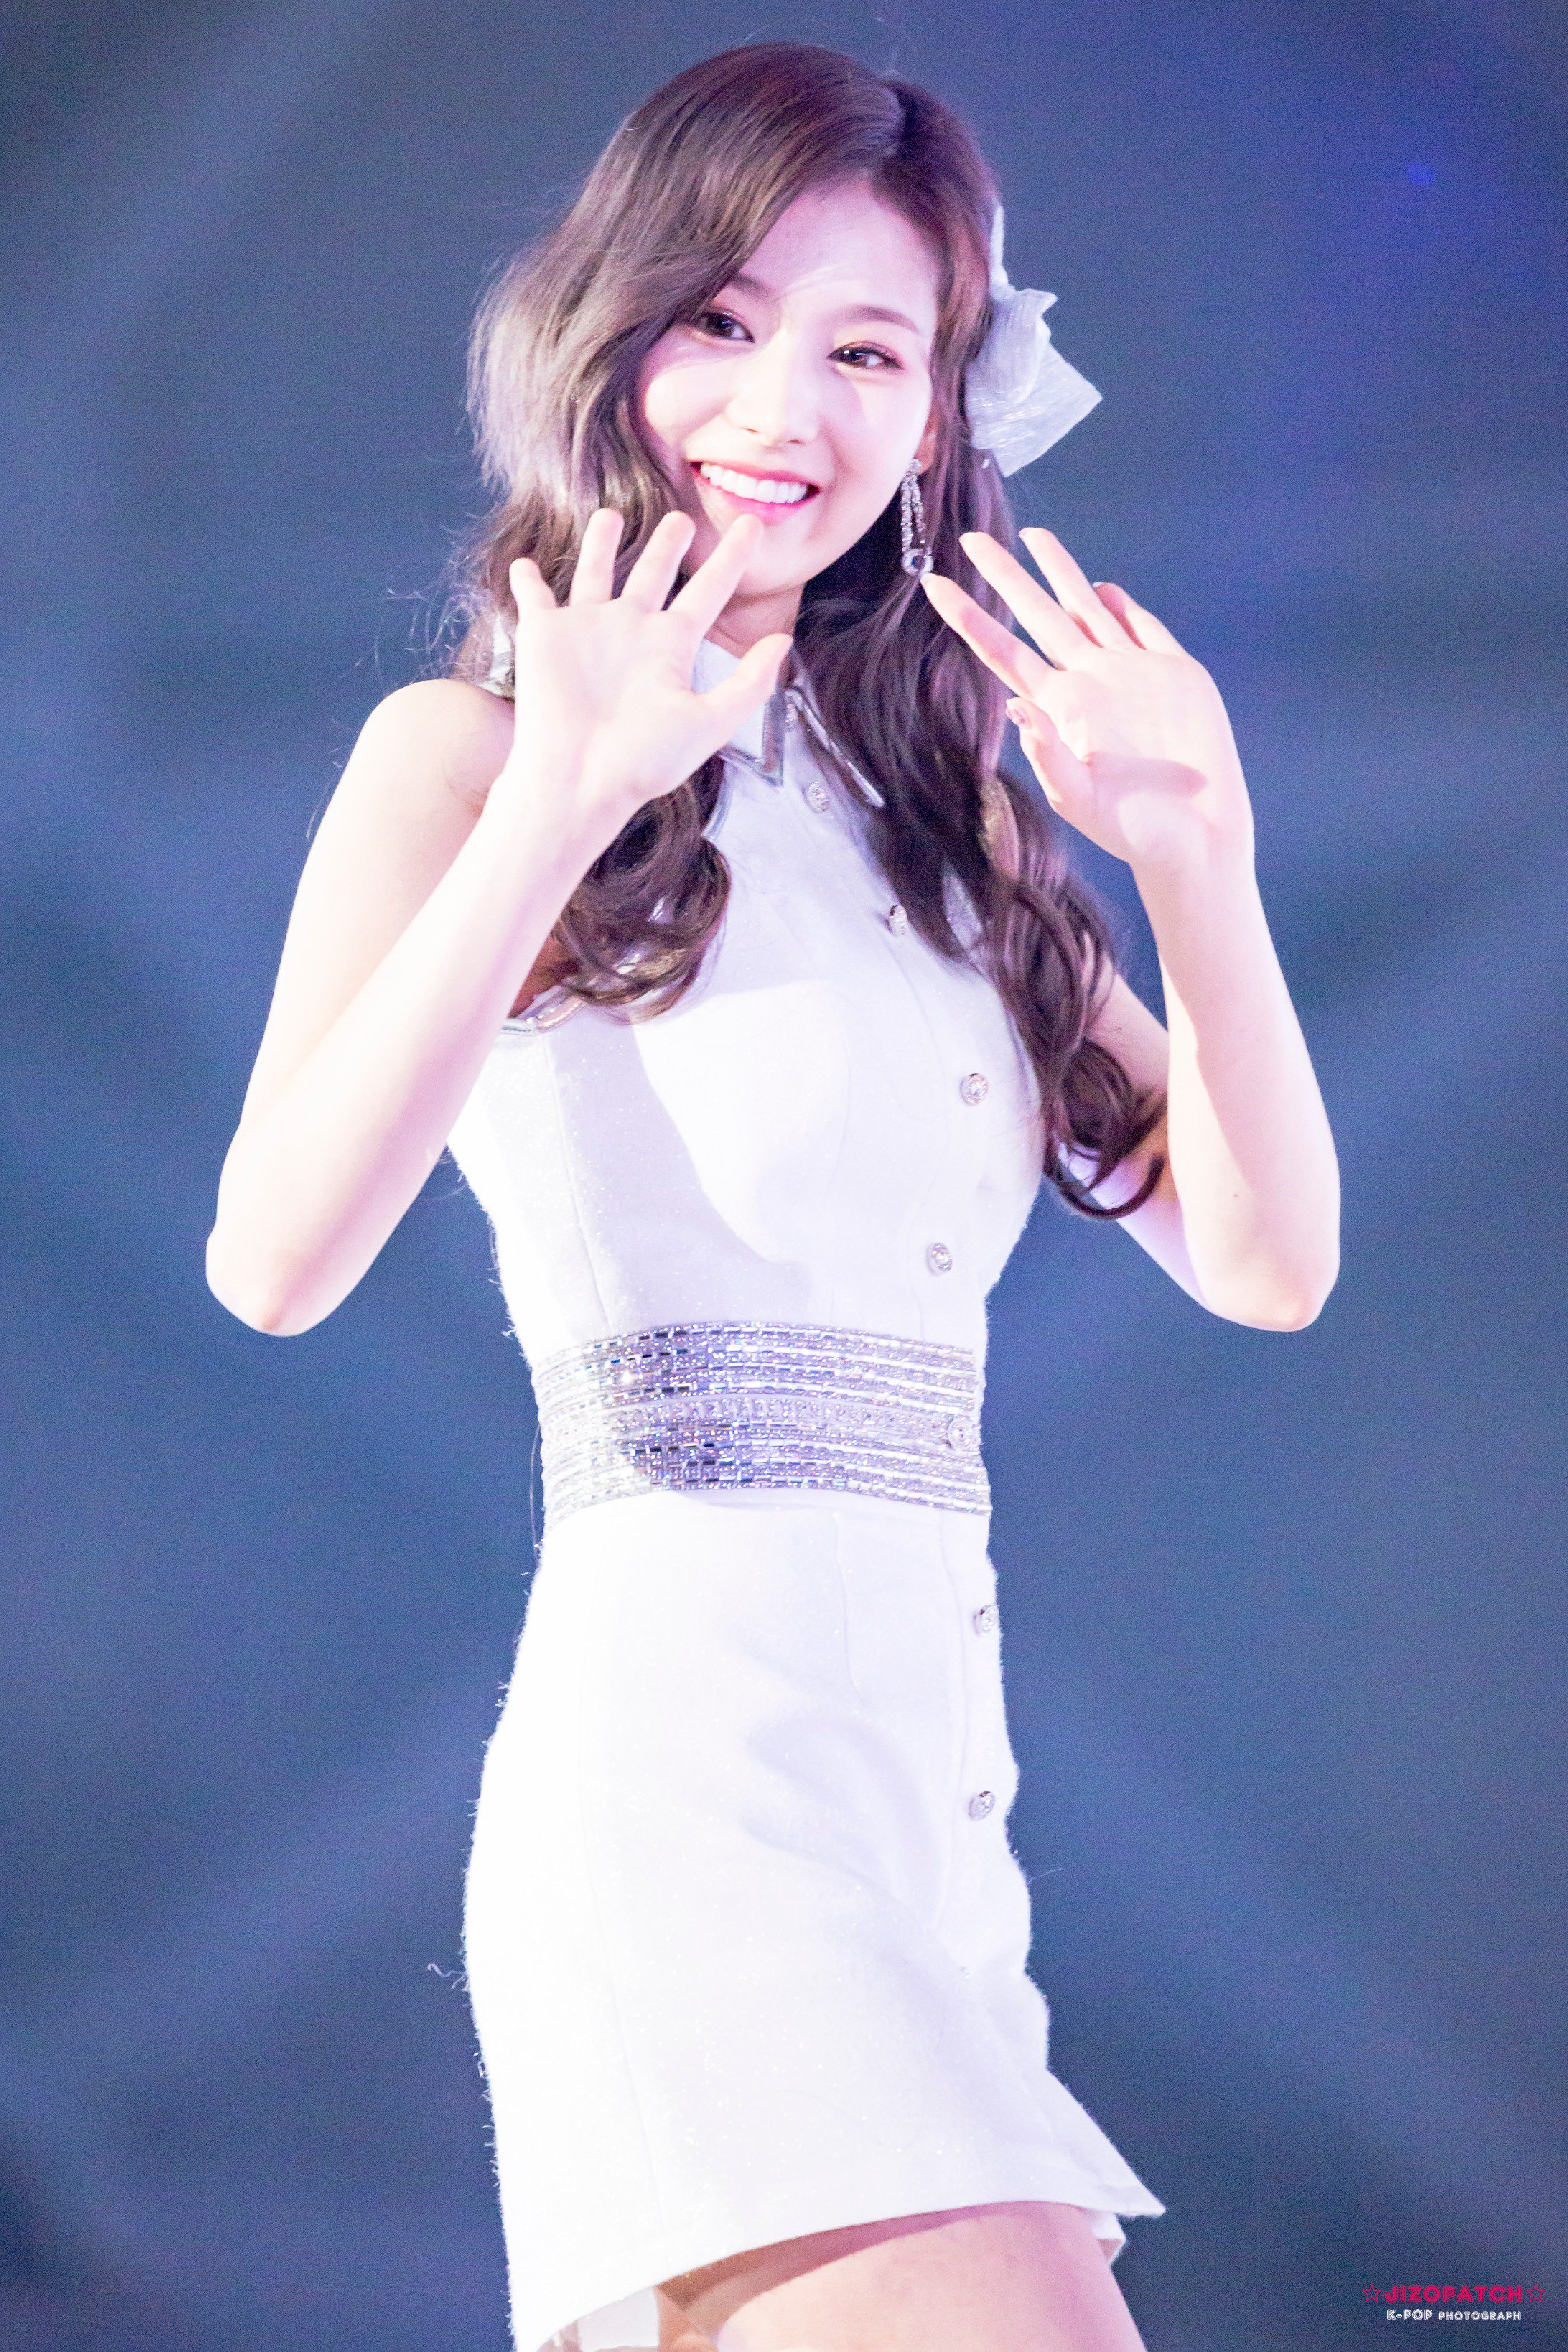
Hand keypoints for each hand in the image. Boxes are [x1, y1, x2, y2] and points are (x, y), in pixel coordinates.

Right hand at [488, 508, 791, 845]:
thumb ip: (749, 683)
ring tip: (610, 515)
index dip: (731, 559)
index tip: (753, 525)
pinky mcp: (544, 635)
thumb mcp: (709, 722)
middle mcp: (632, 632)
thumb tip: (783, 640)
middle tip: (681, 518)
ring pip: (595, 572)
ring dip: (600, 544)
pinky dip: (526, 579)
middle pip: (654, 574)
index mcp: (671, 648)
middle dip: (666, 545)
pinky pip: (534, 596)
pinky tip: (524, 565)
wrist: (580, 780)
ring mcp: (587, 630)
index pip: (708, 591)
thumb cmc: (643, 761)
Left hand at [923, 527, 1252, 879]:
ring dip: (1061, 573)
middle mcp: (1087, 683)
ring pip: (1087, 609)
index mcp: (1058, 708)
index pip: (1003, 650)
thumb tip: (1018, 708)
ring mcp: (1129, 673)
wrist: (1195, 834)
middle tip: (970, 538)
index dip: (969, 617)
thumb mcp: (1079, 799)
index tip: (934, 584)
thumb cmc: (1132, 828)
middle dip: (1005, 576)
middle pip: (1037, 615)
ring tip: (1034, 535)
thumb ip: (1048, 756)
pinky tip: (1103, 588)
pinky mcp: (1173, 673)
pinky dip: (1123, 605)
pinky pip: (1143, 628)